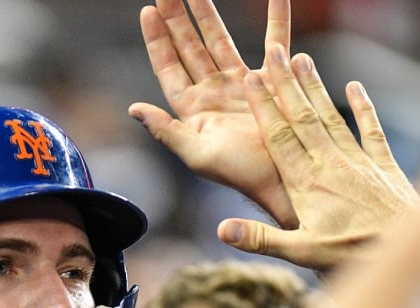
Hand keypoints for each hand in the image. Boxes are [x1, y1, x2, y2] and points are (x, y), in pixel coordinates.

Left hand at [129, 0, 298, 227]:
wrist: (285, 179)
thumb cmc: (241, 174)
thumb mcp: (198, 155)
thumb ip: (166, 131)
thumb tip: (134, 109)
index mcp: (193, 108)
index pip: (169, 66)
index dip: (157, 40)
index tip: (148, 11)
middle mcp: (214, 92)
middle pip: (189, 46)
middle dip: (177, 18)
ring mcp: (242, 84)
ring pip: (221, 40)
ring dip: (209, 14)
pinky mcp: (272, 81)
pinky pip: (275, 42)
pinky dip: (277, 19)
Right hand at [222, 46, 419, 271]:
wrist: (408, 252)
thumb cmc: (353, 255)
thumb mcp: (301, 253)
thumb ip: (260, 239)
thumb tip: (222, 229)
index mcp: (306, 182)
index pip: (279, 136)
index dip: (264, 106)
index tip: (251, 79)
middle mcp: (331, 164)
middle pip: (302, 116)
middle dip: (285, 83)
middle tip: (273, 53)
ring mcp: (359, 162)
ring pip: (331, 117)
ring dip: (315, 87)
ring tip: (302, 58)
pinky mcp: (384, 167)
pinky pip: (371, 130)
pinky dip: (363, 107)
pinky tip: (355, 86)